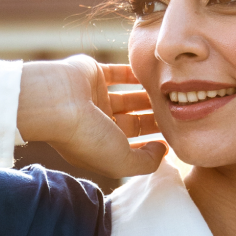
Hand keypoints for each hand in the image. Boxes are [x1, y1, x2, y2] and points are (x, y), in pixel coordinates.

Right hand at [17, 56, 165, 181]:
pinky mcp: (93, 74)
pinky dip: (135, 73)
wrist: (58, 102)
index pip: (130, 147)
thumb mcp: (120, 162)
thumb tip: (162, 151)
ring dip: (148, 97)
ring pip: (128, 98)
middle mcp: (96, 123)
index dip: (151, 145)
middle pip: (132, 122)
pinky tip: (154, 74)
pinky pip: (119, 72)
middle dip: (154, 119)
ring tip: (170, 95)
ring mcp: (94, 97)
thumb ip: (145, 163)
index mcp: (99, 146)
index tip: (173, 138)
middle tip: (177, 113)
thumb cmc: (86, 137)